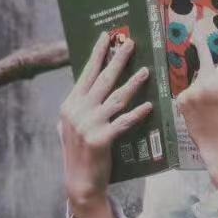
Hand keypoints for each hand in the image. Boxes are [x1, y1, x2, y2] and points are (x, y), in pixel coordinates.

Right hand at [57, 32, 152, 212]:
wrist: (80, 182)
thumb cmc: (80, 152)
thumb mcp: (71, 126)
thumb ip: (80, 107)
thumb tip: (92, 86)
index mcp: (70, 104)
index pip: (86, 73)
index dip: (97, 54)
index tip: (106, 36)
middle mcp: (77, 111)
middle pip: (102, 80)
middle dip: (117, 59)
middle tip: (130, 43)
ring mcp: (89, 124)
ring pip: (116, 98)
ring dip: (133, 83)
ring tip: (146, 71)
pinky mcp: (101, 139)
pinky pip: (123, 122)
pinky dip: (136, 114)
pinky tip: (148, 106)